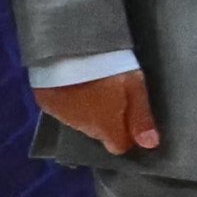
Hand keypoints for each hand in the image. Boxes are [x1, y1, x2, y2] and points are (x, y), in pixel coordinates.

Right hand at [37, 68, 159, 156]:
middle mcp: (83, 128)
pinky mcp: (46, 103)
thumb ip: (141, 118)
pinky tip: (71, 84)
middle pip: (99, 133)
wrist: (68, 50)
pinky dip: (68, 101)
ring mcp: (61, 116)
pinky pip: (61, 109)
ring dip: (86, 111)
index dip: (126, 135)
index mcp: (106, 127)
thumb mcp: (134, 87)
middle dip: (106, 120)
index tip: (130, 119)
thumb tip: (150, 145)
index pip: (118, 146)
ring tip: (90, 86)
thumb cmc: (108, 68)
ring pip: (80, 121)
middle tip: (110, 95)